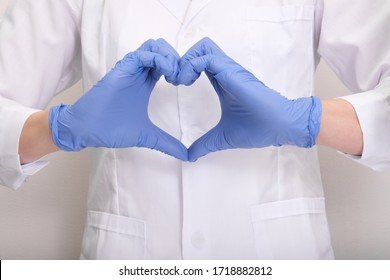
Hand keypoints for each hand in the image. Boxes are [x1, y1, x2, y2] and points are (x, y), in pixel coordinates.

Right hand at [49, 39, 187, 160]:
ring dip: (168, 56)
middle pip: (162, 49)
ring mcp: (130, 70)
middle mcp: (139, 73)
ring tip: (174, 74)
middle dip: (177, 59)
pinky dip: (158, 59)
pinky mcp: (122, 70)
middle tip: (182, 77)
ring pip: (153, 46)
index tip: (186, 82)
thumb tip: (186, 156)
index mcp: (145, 83)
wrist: (88, 130)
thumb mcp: (148, 136)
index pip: (166, 63)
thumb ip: (167, 143)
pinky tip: (166, 73)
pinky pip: (142, 54)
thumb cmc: (112, 129)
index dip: (179, 68)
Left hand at [176, 38, 321, 161]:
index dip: (184, 69)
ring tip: (181, 80)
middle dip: (182, 60)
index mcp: (222, 82)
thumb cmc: (257, 128)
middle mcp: (224, 72)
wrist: (279, 126)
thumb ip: (204, 144)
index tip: (176, 85)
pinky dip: (191, 65)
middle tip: (175, 80)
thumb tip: (189, 157)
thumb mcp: (222, 138)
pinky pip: (206, 57)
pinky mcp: (231, 71)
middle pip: (200, 49)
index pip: (200, 63)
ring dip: (186, 60)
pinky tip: (187, 82)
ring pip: (202, 47)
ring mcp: (228, 70)